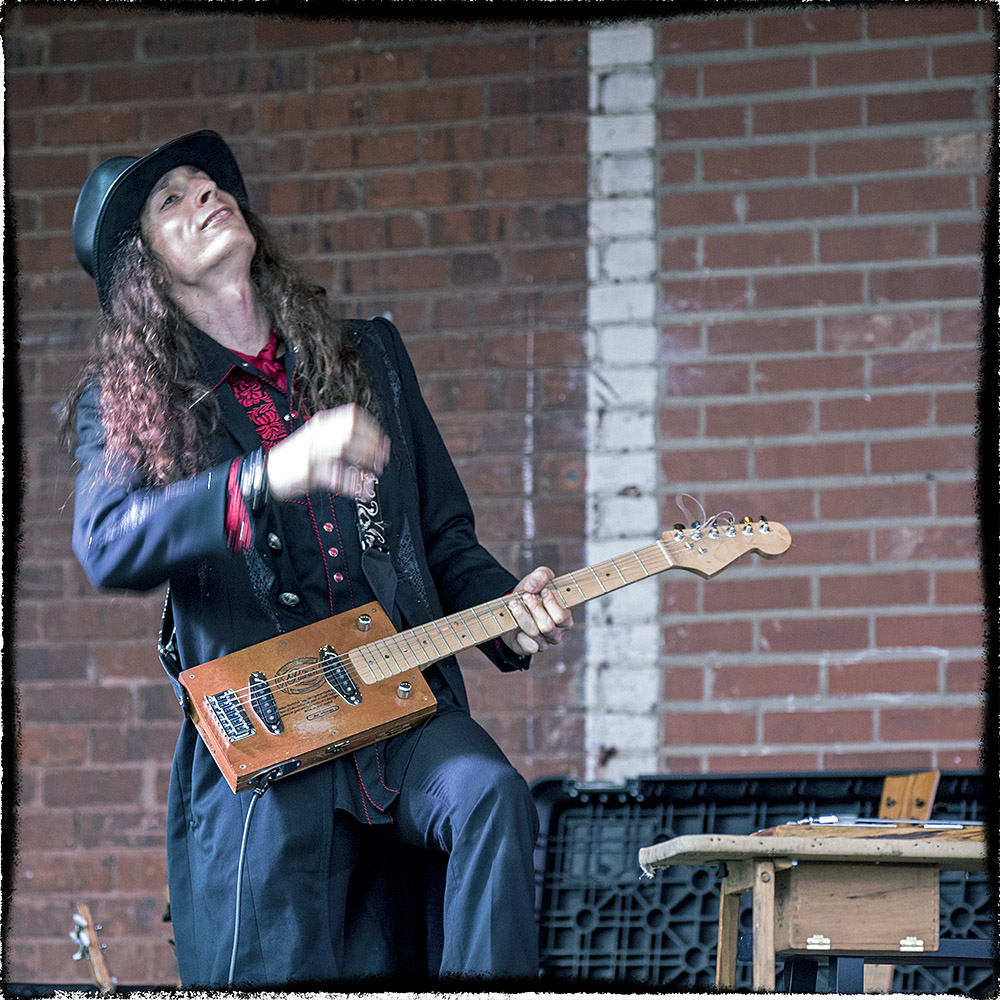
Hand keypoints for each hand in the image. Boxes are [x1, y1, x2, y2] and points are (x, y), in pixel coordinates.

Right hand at [265, 404, 389, 499]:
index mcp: (321, 424)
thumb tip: (367, 443)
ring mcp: (312, 451)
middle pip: (350, 431)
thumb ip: (337, 437)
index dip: (371, 427)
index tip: (382, 439)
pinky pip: (335, 476)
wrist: (267, 473)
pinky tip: (362, 491)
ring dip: (364, 460)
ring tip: (375, 473)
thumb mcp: (315, 438)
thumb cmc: (294, 458)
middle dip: (372, 444)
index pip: (351, 416)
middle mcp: (316, 434)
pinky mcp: (309, 471)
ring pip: (344, 449)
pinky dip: (352, 485)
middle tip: (383, 457)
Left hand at [501, 566, 573, 655]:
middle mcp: (556, 633)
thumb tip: (532, 586)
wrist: (512, 606)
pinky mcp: (530, 649)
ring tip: (514, 604)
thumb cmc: (530, 593)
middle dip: (534, 609)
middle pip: (547, 626)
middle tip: (525, 596)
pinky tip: (515, 624)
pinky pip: (528, 646)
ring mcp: (544, 643)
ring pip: (534, 633)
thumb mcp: (537, 579)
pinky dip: (520, 634)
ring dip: (522, 616)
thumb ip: (541, 576)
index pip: (562, 616)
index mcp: (565, 618)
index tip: (542, 591)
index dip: (551, 603)